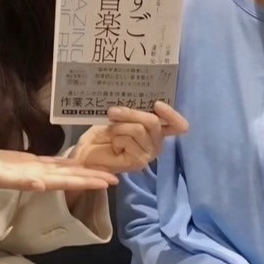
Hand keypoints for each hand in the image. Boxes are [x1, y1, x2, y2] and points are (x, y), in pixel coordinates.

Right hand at [0, 149, 118, 196]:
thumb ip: (18, 180)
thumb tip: (42, 185)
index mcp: (35, 179)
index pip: (67, 181)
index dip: (88, 182)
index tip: (108, 183)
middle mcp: (39, 176)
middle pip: (71, 177)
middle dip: (93, 178)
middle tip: (117, 178)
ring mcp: (35, 170)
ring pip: (65, 171)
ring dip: (84, 172)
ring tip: (104, 171)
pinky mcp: (28, 162)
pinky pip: (53, 163)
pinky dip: (68, 163)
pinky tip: (78, 161)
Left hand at [72, 101, 188, 173]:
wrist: (86, 153)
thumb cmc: (103, 134)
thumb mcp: (120, 117)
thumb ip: (133, 112)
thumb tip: (140, 101)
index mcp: (156, 131)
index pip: (178, 125)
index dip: (172, 114)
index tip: (157, 104)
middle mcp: (157, 143)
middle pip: (153, 121)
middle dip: (131, 113)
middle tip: (112, 112)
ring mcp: (149, 154)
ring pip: (139, 129)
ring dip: (119, 127)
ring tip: (110, 133)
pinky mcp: (139, 162)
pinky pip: (128, 139)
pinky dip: (116, 138)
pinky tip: (113, 146)